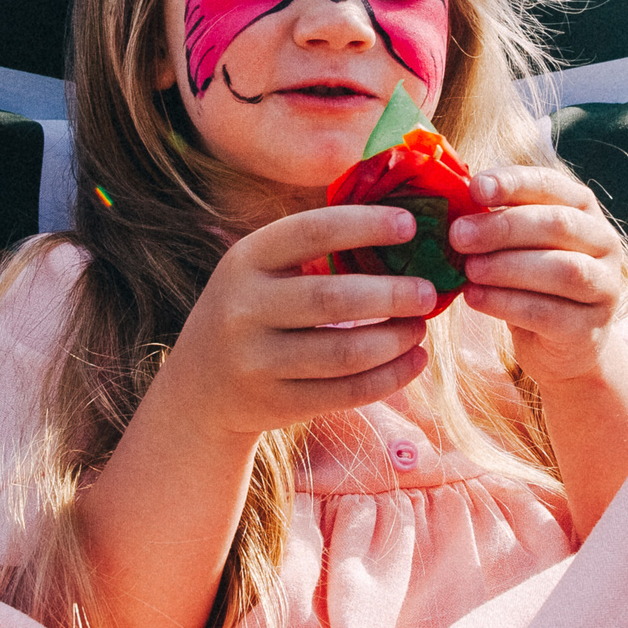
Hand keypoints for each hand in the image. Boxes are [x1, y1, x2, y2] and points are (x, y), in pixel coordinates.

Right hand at [154, 204, 442, 440]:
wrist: (198, 388)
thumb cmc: (252, 311)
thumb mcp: (261, 271)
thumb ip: (313, 248)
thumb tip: (401, 224)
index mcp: (246, 260)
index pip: (311, 232)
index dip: (364, 225)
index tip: (411, 225)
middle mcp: (244, 309)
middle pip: (332, 299)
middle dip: (391, 294)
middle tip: (429, 291)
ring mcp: (256, 361)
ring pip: (343, 354)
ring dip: (394, 340)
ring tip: (420, 327)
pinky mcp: (275, 404)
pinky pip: (344, 393)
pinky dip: (389, 378)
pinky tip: (413, 360)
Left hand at [451, 166, 627, 387]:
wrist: (561, 344)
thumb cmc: (531, 281)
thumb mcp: (517, 245)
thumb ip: (496, 221)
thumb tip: (455, 204)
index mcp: (583, 210)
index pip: (551, 185)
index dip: (514, 183)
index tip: (475, 187)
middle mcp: (603, 243)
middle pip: (559, 224)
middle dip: (504, 227)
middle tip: (459, 235)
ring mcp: (604, 288)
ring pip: (562, 269)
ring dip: (507, 267)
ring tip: (469, 270)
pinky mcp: (589, 329)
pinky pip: (549, 313)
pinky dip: (506, 304)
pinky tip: (474, 298)